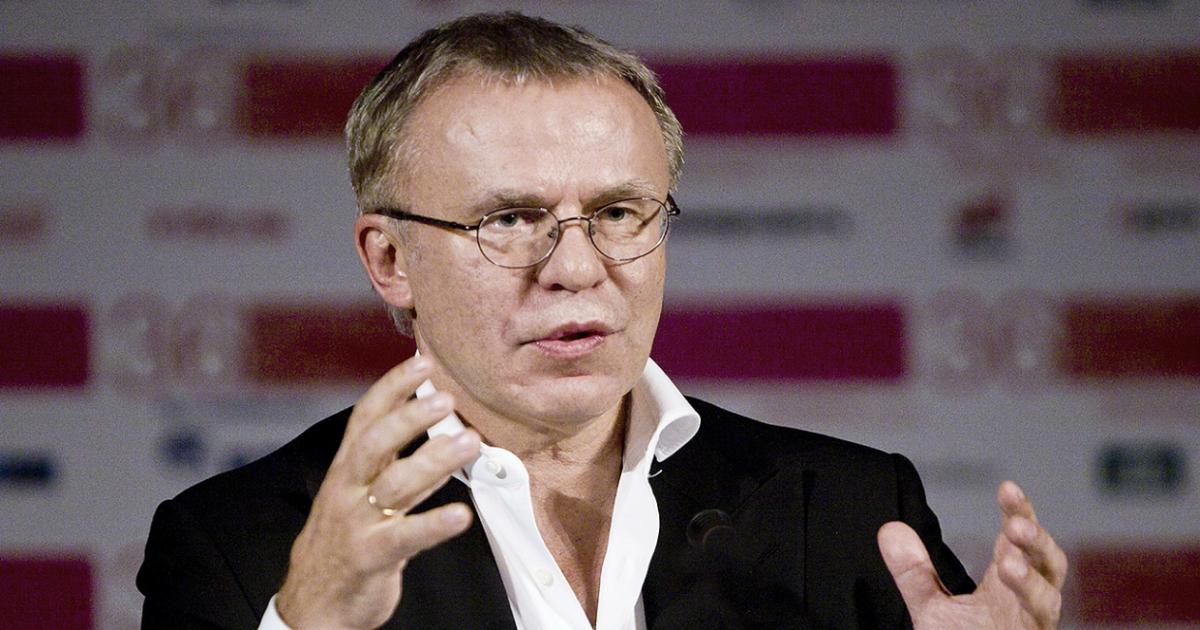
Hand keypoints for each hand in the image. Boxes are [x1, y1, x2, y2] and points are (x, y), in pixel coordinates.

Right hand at [276, 355, 480, 628]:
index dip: (393, 387)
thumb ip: (400, 464)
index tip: (423, 362)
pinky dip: (434, 524)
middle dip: (410, 417)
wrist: (313, 601)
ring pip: (395, 483)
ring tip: (469, 443)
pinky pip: (404, 536)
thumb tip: (442, 431)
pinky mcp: (370, 556)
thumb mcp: (363, 493)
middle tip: (447, 399)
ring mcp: (358, 521)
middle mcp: (349, 488)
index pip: (366, 416)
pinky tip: (460, 516)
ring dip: (434, 461)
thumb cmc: (345, 539)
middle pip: (376, 443)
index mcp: (347, 467)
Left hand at [877, 481, 1066, 628]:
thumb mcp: (931, 607)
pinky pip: (1037, 623)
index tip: (1008, 488)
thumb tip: (890, 529)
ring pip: (1047, 598)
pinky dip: (1031, 607)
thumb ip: (914, 571)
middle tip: (1015, 525)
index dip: (1018, 511)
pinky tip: (1015, 587)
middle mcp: (1029, 599)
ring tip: (1009, 563)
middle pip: (1047, 561)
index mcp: (1009, 580)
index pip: (1019, 538)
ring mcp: (1032, 623)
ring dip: (1031, 579)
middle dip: (1036, 540)